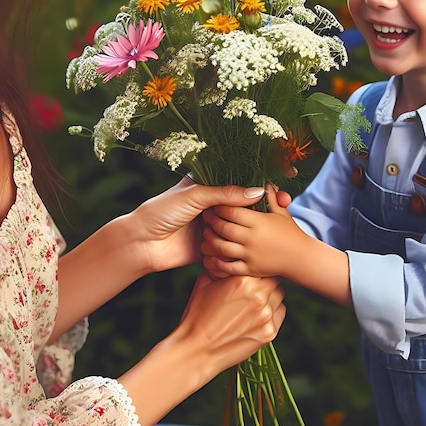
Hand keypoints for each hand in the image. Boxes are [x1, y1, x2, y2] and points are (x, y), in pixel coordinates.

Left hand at [128, 177, 276, 273]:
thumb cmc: (162, 211)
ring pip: (241, 223)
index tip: (278, 181)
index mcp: (207, 185)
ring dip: (258, 223)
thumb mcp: (195, 196)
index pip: (237, 179)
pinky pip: (233, 244)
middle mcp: (212, 204)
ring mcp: (214, 225)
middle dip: (263, 202)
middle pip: (243, 202)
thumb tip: (257, 191)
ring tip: (279, 219)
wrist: (141, 244)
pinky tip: (265, 239)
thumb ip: (225, 193)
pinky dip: (247, 242)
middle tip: (284, 201)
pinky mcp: (213, 246)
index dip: (257, 180)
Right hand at [174, 271, 285, 373]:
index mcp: (242, 279)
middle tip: (253, 289)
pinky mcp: (269, 333)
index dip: (256, 269)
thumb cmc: (198, 315)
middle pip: (274, 279)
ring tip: (253, 304)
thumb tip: (233, 259)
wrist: (196, 350)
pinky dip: (271, 313)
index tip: (252, 274)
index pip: (261, 265)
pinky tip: (255, 317)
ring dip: (270, 296)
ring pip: (279, 296)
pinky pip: (279, 314)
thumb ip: (224, 267)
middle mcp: (258, 296)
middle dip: (265, 281)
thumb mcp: (205, 281)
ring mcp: (266, 315)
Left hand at [201, 184, 306, 279]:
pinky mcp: (248, 270)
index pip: (232, 210)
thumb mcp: (281, 213)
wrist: (304, 260)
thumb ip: (270, 198)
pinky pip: (226, 267)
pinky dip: (215, 261)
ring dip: (210, 240)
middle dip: (213, 221)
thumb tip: (262, 185)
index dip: (221, 206)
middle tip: (207, 216)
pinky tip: (210, 256)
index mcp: (259, 221)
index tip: (216, 203)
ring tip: (206, 234)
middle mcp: (252, 238)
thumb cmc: (291, 233)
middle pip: (224, 227)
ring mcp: (249, 255)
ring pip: (221, 247)